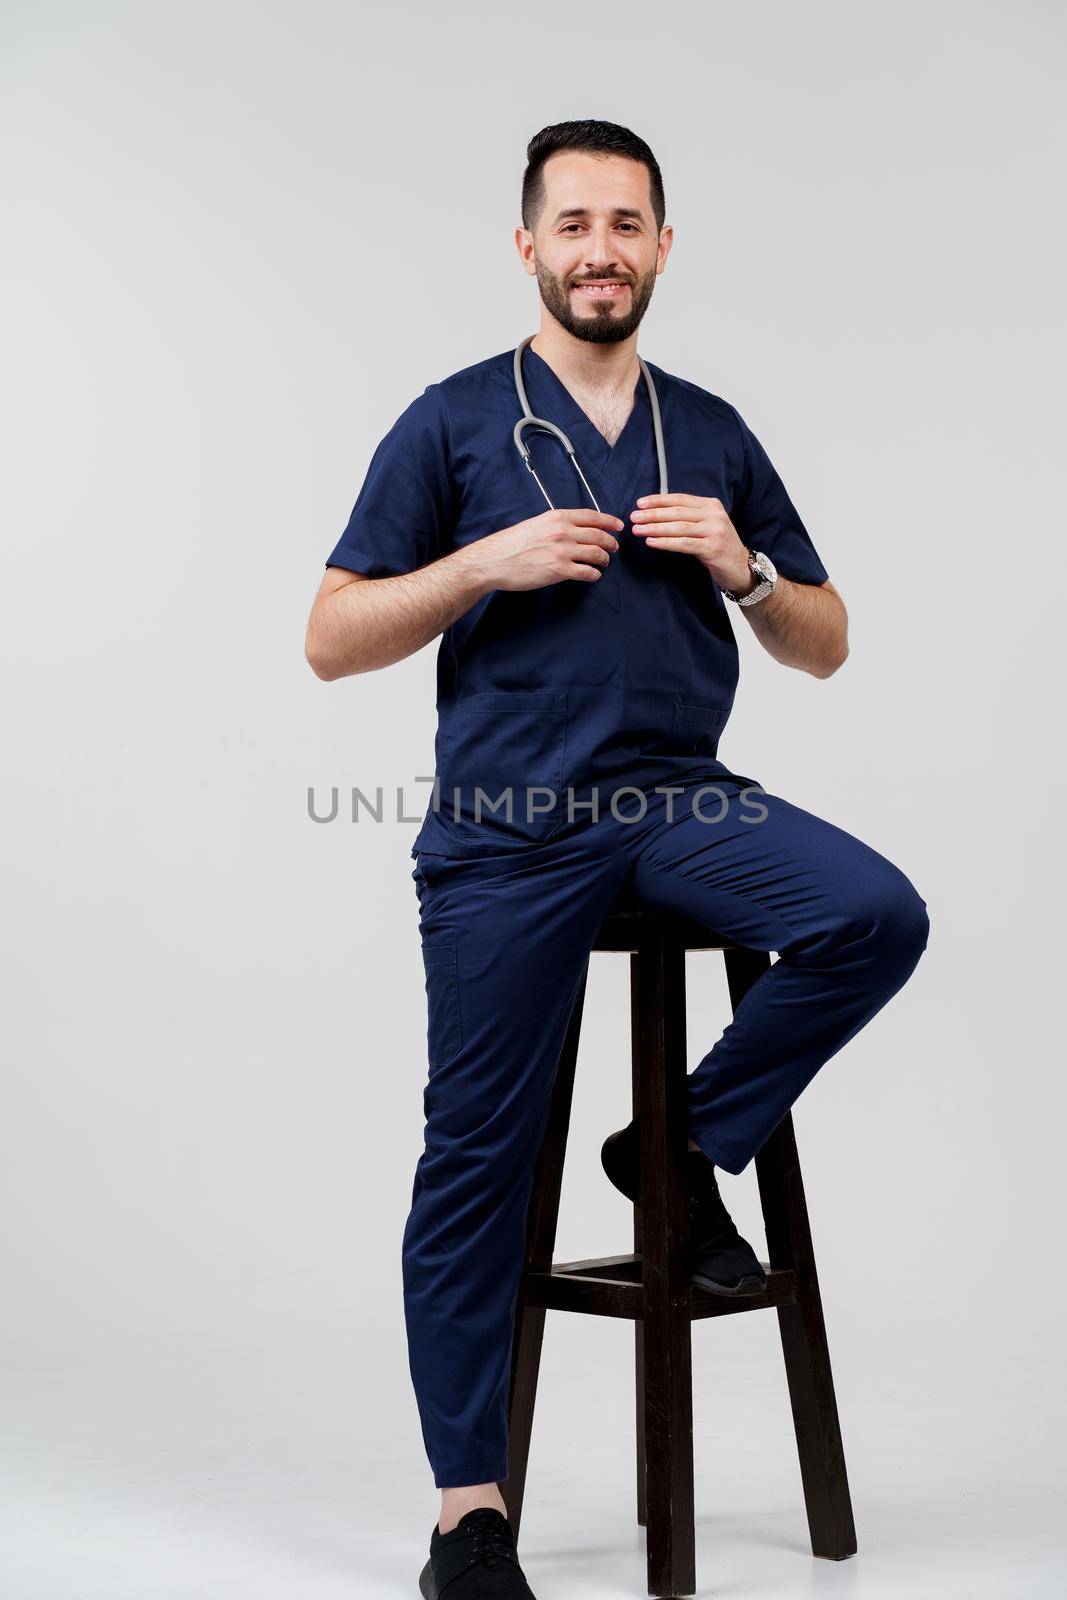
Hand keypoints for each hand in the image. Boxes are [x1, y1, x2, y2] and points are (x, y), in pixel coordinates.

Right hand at [475, 508, 623, 592]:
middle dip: (611, 543)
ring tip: (604, 562)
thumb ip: (557, 525)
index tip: (618, 526)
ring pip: (597, 554)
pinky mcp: (560, 570)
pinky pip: (588, 572)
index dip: (609, 521)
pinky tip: (593, 575)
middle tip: (614, 548)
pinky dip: (594, 574)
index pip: (592, 516)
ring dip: (604, 560)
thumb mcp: (536, 524)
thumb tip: (575, 529)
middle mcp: (563, 532)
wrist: (495, 561)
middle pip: (599, 536)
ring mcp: (562, 551)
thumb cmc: (511, 544)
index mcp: (557, 517)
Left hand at [629, 494, 750, 592]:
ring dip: (655, 528)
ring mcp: (715, 531)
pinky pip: (684, 544)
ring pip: (679, 528)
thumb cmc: (718, 545)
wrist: (740, 566)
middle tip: (634, 517)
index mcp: (712, 505)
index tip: (640, 503)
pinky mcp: (712, 548)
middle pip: (677, 512)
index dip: (659, 500)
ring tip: (638, 530)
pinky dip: (665, 542)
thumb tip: (658, 512)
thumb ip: (689, 516)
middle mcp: (714, 515)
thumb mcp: (707, 524)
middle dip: (653, 514)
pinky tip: (651, 542)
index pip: (681, 499)